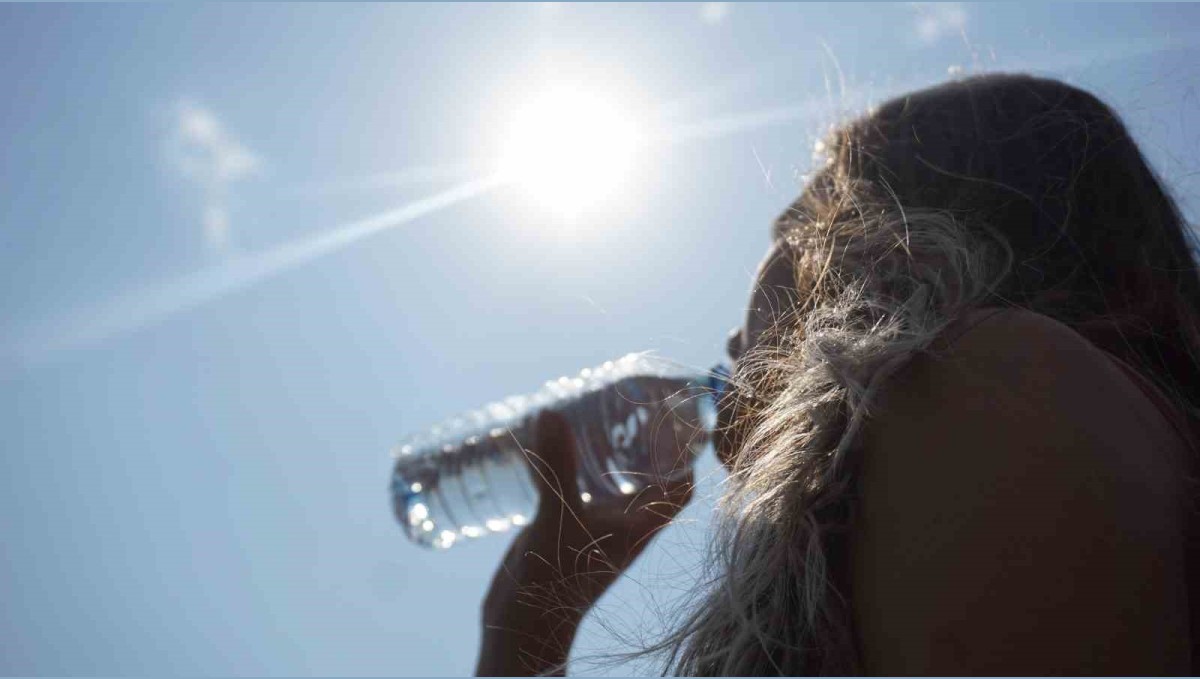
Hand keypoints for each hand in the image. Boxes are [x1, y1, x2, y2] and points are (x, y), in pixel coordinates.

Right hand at [476, 409, 694, 674]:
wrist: (522, 628)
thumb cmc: (552, 581)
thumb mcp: (557, 518)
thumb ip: (556, 467)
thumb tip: (552, 413)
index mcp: (639, 525)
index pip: (681, 486)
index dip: (688, 452)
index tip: (678, 415)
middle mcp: (623, 525)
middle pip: (649, 477)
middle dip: (644, 441)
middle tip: (629, 401)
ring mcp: (596, 528)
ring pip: (613, 482)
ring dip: (609, 452)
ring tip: (595, 411)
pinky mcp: (568, 529)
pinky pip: (581, 489)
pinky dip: (575, 465)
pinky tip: (553, 442)